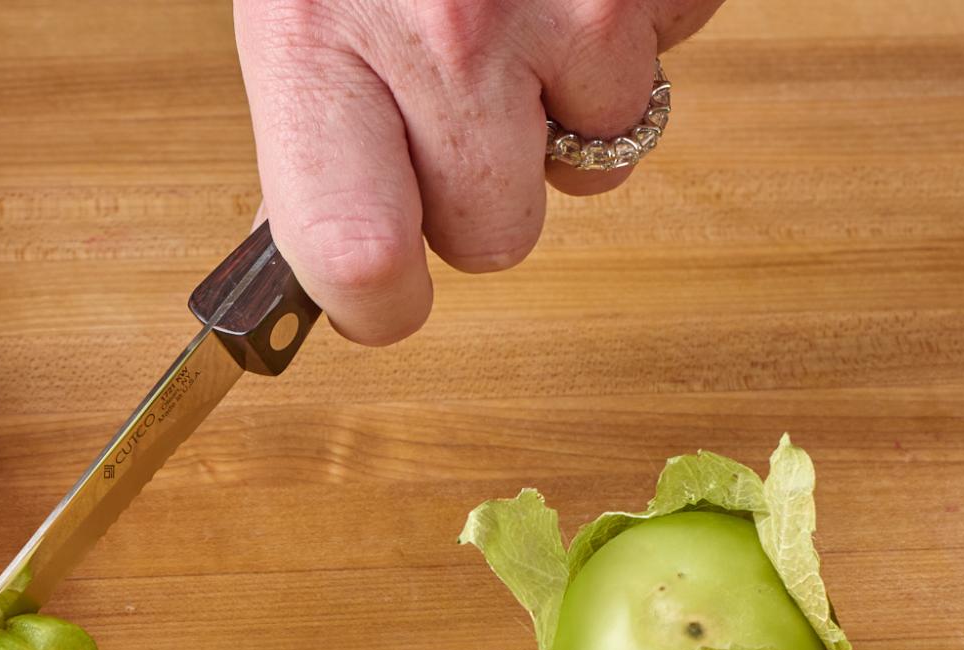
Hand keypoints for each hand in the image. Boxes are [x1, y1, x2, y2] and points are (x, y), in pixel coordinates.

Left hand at [235, 0, 722, 343]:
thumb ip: (316, 130)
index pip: (357, 260)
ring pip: (602, 156)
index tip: (378, 298)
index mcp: (317, 43)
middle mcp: (447, 31)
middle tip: (456, 105)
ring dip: (569, 104)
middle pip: (496, 235)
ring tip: (520, 4)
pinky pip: (669, 58)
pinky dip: (634, 26)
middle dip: (482, 192)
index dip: (375, 305)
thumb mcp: (294, 5)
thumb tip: (335, 265)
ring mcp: (570, 3)